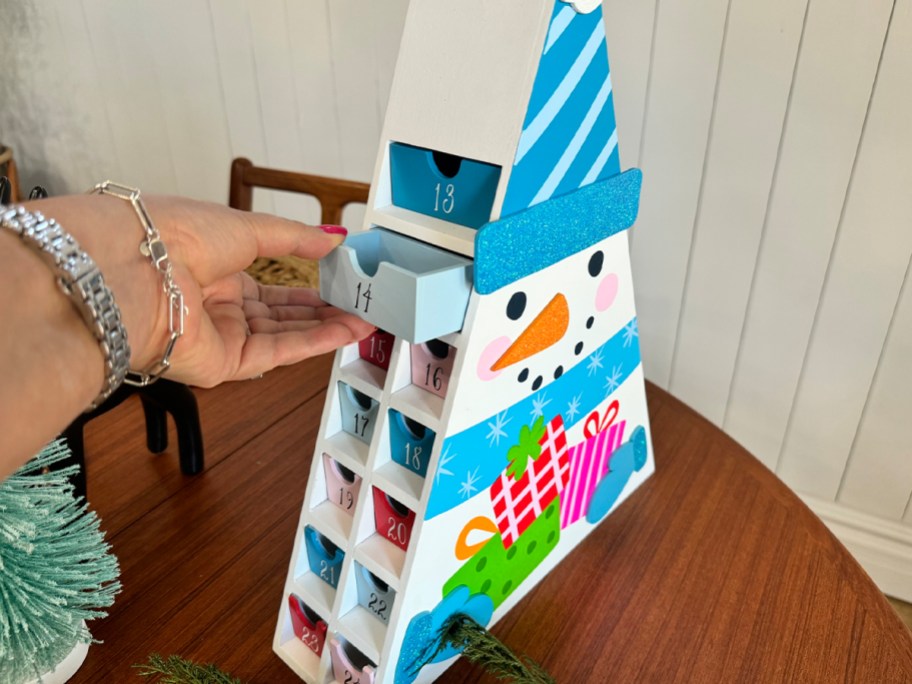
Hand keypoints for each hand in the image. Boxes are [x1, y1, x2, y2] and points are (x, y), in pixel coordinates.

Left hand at [141, 196, 374, 386]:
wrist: (139, 267)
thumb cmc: (177, 235)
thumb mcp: (249, 227)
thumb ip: (296, 237)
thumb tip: (334, 237)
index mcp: (218, 271)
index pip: (273, 288)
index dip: (309, 287)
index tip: (343, 284)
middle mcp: (219, 307)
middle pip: (283, 315)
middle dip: (325, 312)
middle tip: (363, 306)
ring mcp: (222, 337)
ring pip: (285, 336)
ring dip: (326, 328)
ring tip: (365, 320)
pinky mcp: (223, 365)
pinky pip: (276, 353)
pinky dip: (312, 343)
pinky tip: (344, 332)